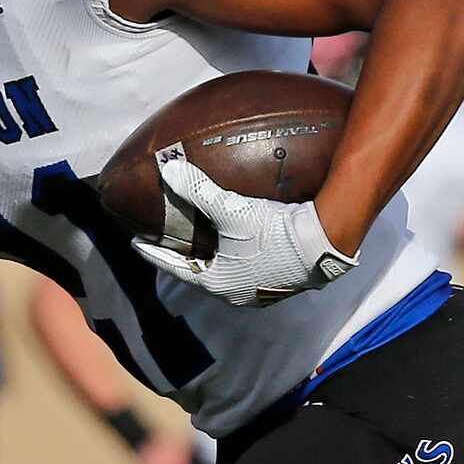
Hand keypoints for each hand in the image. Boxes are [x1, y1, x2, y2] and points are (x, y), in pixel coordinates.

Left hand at [134, 156, 356, 306]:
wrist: (324, 242)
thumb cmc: (274, 231)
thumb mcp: (231, 209)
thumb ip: (198, 190)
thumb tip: (167, 170)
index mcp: (219, 284)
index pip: (176, 268)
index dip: (155, 254)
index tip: (138, 244)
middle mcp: (238, 294)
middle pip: (201, 274)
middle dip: (184, 258)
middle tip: (169, 243)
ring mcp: (262, 292)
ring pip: (227, 274)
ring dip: (213, 259)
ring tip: (204, 244)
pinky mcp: (282, 283)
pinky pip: (250, 270)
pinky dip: (237, 258)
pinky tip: (240, 246)